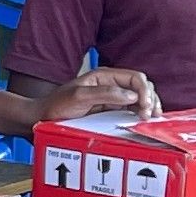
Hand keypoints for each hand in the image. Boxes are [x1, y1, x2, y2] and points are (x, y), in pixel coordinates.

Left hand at [39, 68, 159, 124]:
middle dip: (150, 98)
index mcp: (105, 76)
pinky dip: (142, 113)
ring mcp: (112, 97)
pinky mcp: (111, 110)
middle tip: (149, 116)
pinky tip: (146, 120)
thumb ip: (104, 94)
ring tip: (152, 118)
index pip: (135, 78)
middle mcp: (111, 84)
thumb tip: (132, 95)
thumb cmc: (57, 105)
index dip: (145, 91)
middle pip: (142, 86)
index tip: (144, 107)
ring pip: (140, 97)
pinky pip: (133, 109)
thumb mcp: (79, 97)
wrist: (43, 117)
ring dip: (150, 106)